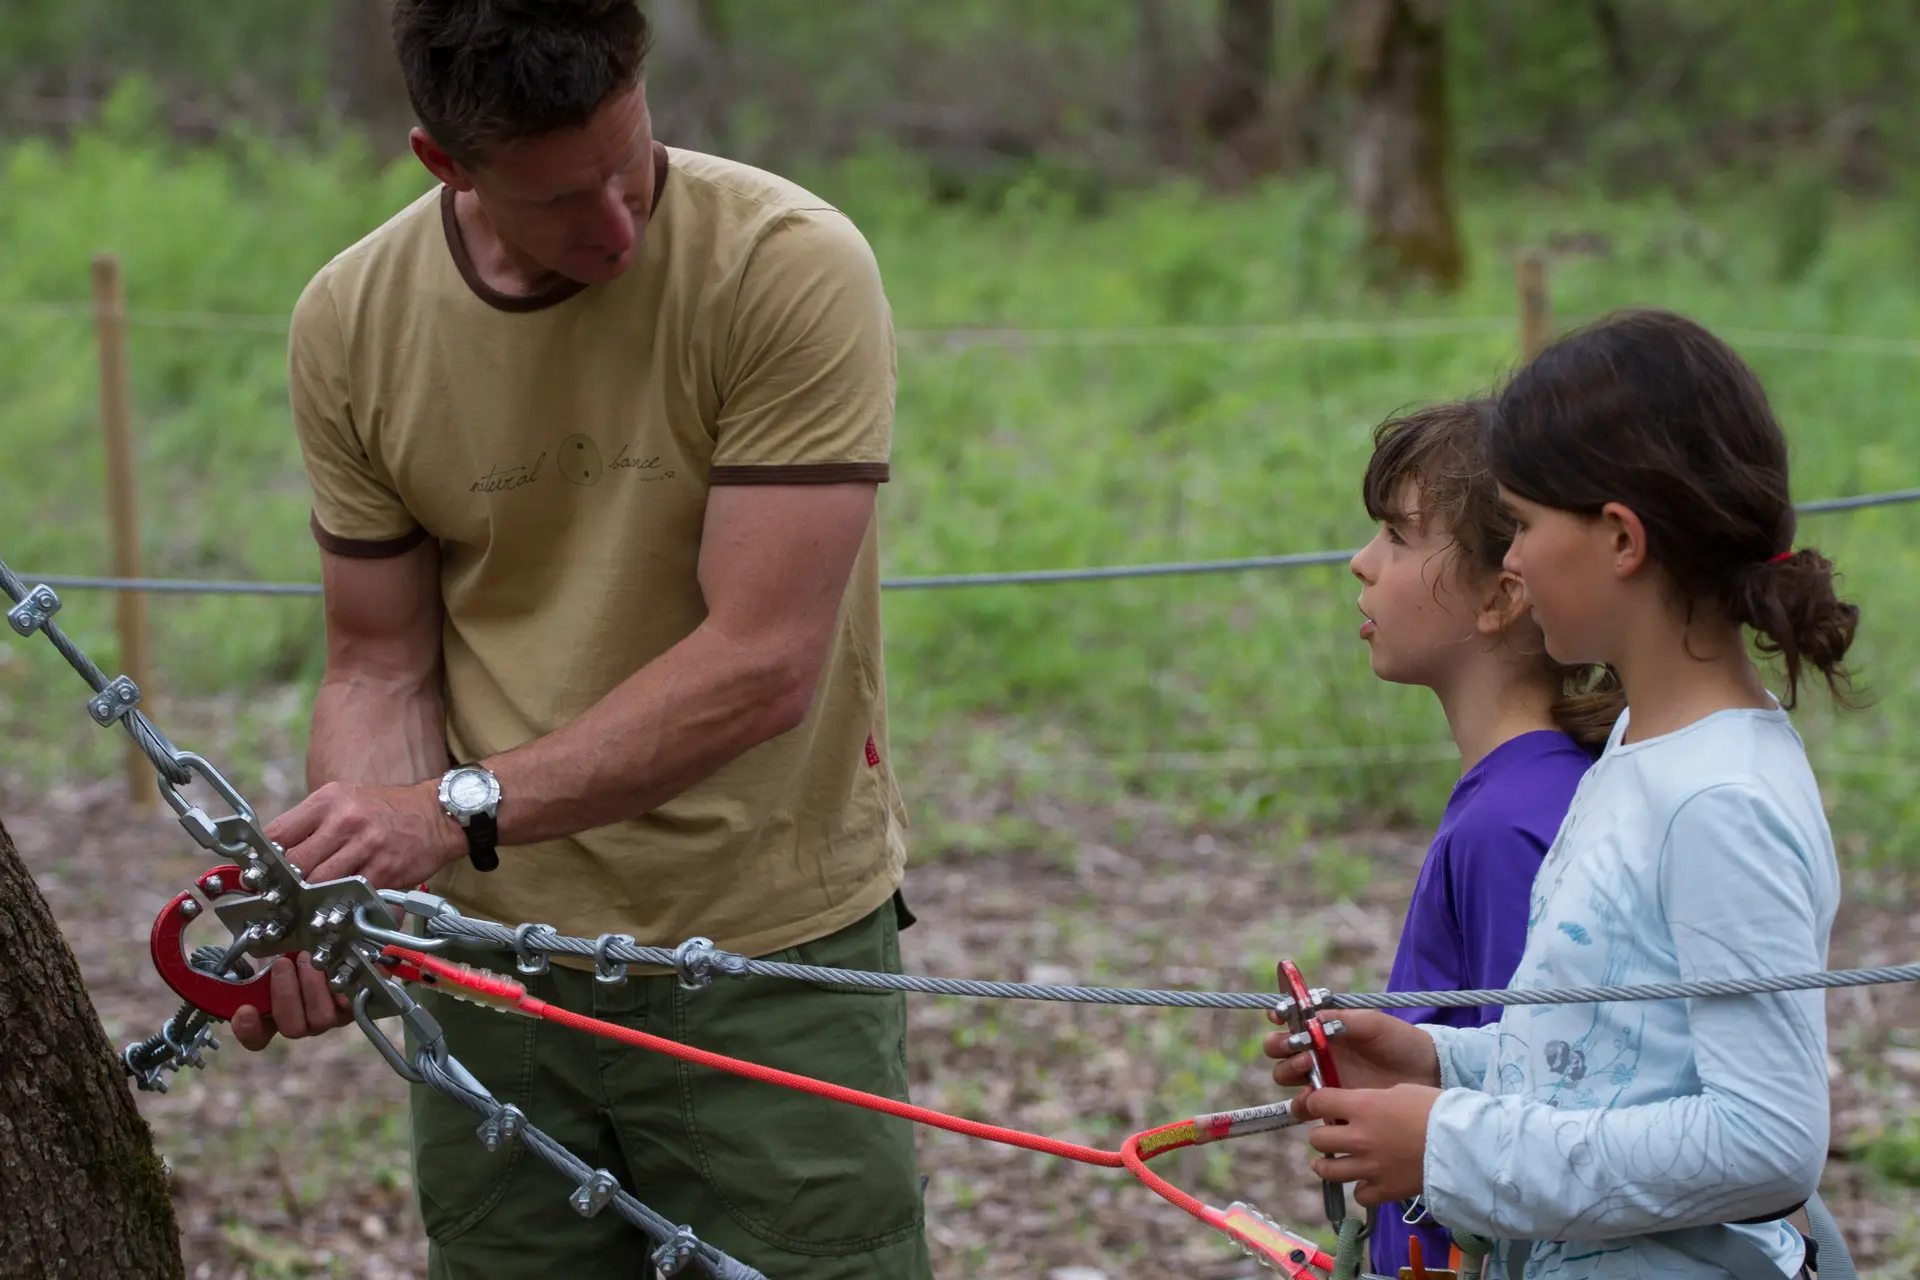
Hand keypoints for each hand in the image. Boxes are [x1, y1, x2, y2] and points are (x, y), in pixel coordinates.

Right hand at [232, 954, 354, 1050]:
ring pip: (321, 1018)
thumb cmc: (290, 951)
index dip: (249, 1030)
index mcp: (271, 1017)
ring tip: (309, 959)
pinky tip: (334, 967)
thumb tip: (243, 964)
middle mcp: (301, 1023)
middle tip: (282, 963)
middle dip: (286, 995)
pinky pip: (349, 1006)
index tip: (245, 1009)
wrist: (326, 944)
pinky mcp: (351, 1008)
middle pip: (292, 1028)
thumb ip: (253, 968)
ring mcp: (327, 1018)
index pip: (256, 1039)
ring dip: (312, 987)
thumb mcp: (267, 956)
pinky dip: (341, 988)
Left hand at [267, 780, 464, 888]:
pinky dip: (341, 902)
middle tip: (281, 894)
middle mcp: (345, 820)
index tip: (261, 873)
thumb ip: (312, 823)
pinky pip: (351, 893)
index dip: (265, 857)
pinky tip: (337, 905)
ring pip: (320, 882)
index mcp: (329, 799)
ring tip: (307, 903)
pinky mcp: (384, 869)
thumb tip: (275, 853)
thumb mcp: (345, 800)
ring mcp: (366, 845)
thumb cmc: (385, 810)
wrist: (437, 814)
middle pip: (296, 862)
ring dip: (311, 896)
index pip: (279, 832)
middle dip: (287, 882)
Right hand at [1264, 1008, 1440, 1093]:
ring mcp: (1323, 1080)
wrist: (1426, 1074)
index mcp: (1324, 1030)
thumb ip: (1341, 1020)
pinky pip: (1304, 1108)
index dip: (1278, 1017)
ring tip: (1309, 1069)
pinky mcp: (1332, 1106)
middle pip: (1279, 1051)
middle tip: (1302, 1049)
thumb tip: (1312, 1019)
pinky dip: (1302, 1104)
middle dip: (1281, 1047)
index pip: (1289, 1022)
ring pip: (1286, 1077)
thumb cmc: (1400, 1042)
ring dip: (1288, 1072)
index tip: (1279, 1017)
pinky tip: (1314, 1099)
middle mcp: (1317, 1054)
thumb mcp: (1373, 1023)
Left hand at [1297, 1084, 1440, 1206]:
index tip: (1321, 1105)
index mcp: (1362, 1107)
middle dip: (1321, 1135)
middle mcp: (1359, 1138)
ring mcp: (1370, 1167)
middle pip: (1317, 1139)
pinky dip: (1361, 1189)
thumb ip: (1372, 1100)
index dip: (1317, 1102)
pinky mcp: (1385, 1190)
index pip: (1317, 1103)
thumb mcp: (1400, 1090)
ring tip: (1329, 1162)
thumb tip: (1360, 1107)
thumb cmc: (1436, 1109)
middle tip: (1331, 1134)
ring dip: (1326, 1165)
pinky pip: (1359, 1195)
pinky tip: (1367, 1181)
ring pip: (1328, 1170)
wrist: (1464, 1143)